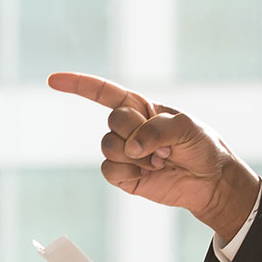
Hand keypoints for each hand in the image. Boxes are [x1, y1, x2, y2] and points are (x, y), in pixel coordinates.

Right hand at [46, 71, 260, 240]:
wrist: (209, 181)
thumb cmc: (200, 146)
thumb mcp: (185, 127)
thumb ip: (155, 130)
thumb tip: (130, 148)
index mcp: (140, 107)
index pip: (103, 92)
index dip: (78, 85)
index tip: (53, 80)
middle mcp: (128, 128)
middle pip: (112, 121)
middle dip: (138, 131)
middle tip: (163, 144)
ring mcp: (123, 152)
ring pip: (108, 147)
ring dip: (137, 155)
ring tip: (160, 160)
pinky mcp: (122, 176)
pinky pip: (109, 169)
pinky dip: (130, 171)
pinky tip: (150, 172)